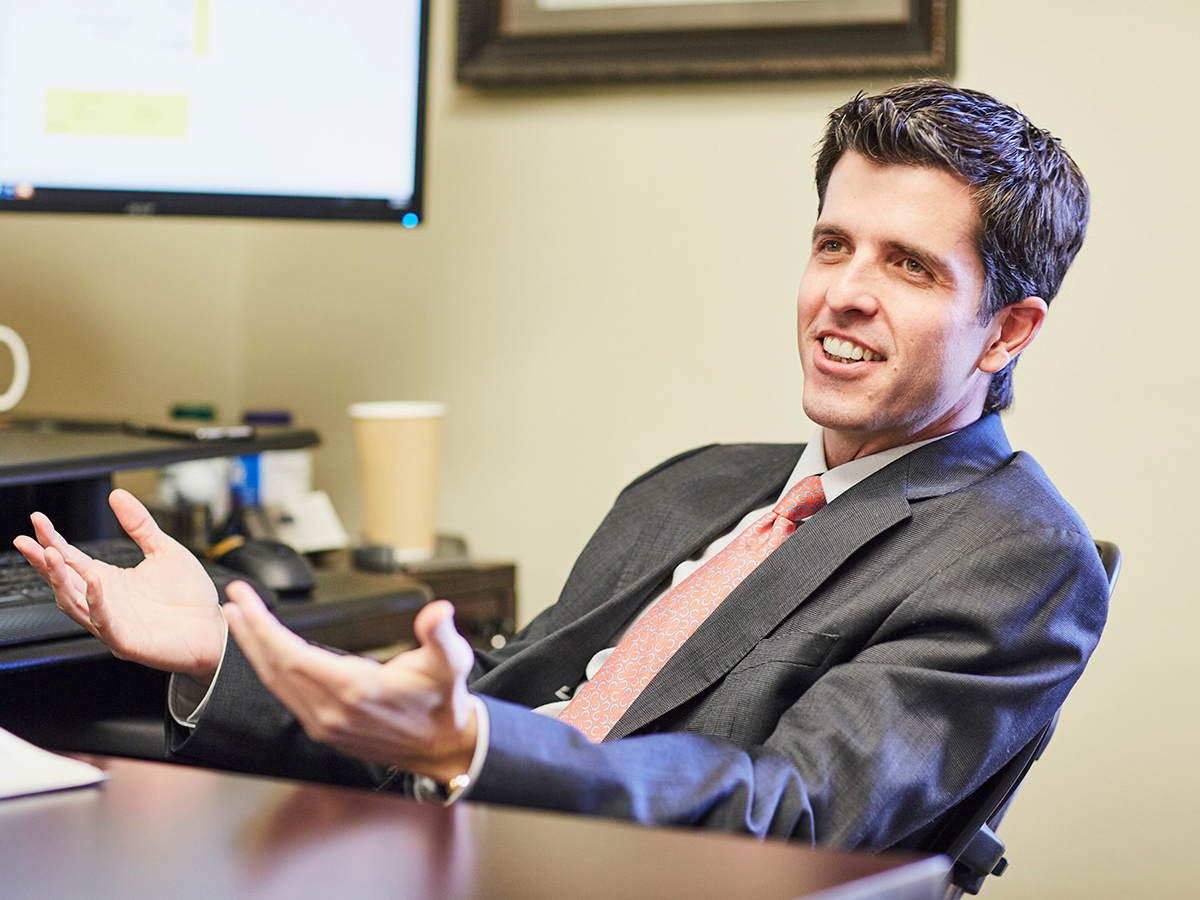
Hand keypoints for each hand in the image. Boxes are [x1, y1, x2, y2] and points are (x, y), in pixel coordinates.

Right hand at [13, 489, 224, 681]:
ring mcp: (114, 624)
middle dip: (44, 561)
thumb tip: (117, 494)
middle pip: (64, 582)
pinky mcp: (128, 642)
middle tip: (27, 541)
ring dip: (60, 580)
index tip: (38, 521)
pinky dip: (97, 603)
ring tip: (50, 555)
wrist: (213, 629)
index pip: (72, 560)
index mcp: (109, 581)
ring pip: (75, 603)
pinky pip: (105, 623)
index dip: (52, 541)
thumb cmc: (189, 596)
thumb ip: (139, 525)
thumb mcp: (164, 551)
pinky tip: (93, 582)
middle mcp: (105, 603)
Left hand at [223, 585, 478, 783]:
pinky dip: (271, 670)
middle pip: (275, 668)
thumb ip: (440, 633)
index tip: (245, 600)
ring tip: (241, 621)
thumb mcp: (451, 661)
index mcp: (355, 690)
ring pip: (277, 684)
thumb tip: (438, 611)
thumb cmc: (444, 703)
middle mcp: (333, 711)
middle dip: (250, 632)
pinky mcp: (326, 729)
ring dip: (255, 650)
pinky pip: (287, 696)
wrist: (445, 747)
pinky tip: (267, 655)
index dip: (262, 626)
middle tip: (234, 601)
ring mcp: (326, 724)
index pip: (292, 656)